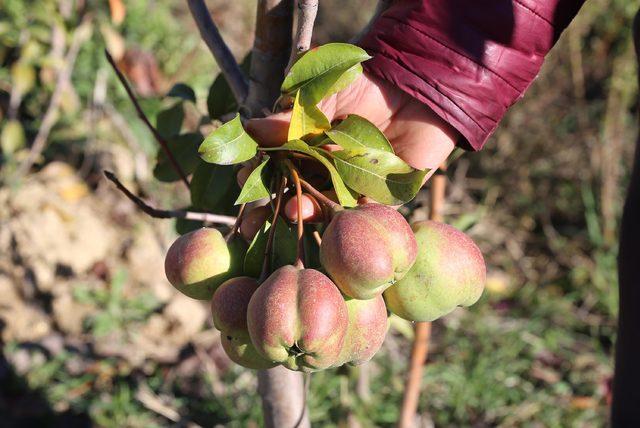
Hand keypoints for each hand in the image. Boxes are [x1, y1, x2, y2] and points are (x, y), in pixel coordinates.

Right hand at [245, 72, 459, 219]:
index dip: (260, 173)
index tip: (243, 177)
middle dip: (272, 205)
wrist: (418, 88)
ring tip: (291, 212)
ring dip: (305, 211)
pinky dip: (346, 217)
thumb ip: (296, 113)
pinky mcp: (380, 197)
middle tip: (252, 219)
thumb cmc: (369, 85)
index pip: (277, 164)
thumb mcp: (328, 91)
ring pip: (323, 204)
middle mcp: (325, 168)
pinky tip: (331, 217)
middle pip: (294, 191)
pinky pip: (361, 213)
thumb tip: (252, 127)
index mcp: (308, 145)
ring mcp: (351, 184)